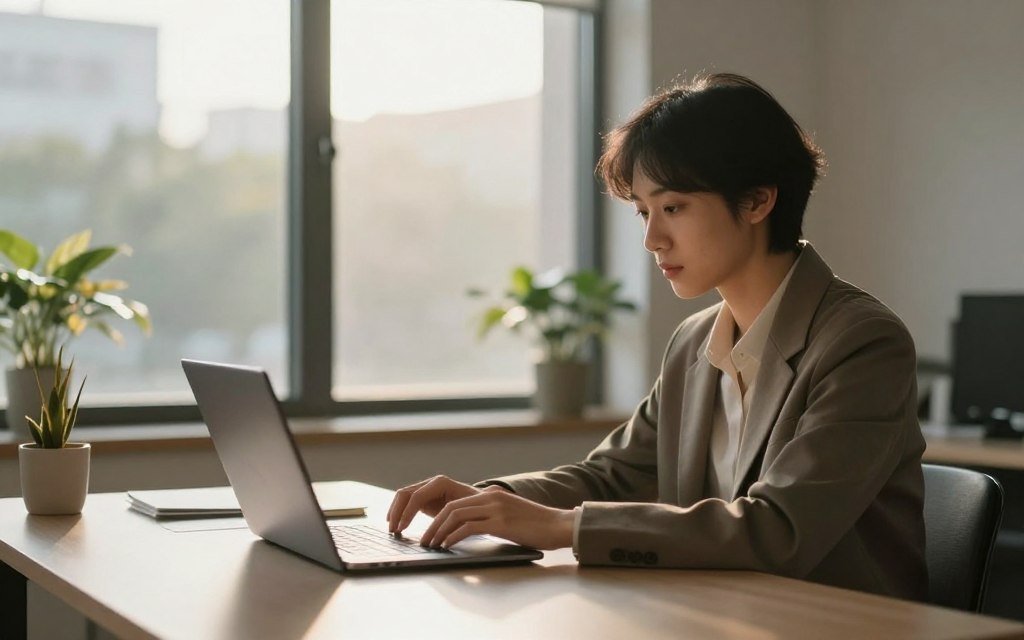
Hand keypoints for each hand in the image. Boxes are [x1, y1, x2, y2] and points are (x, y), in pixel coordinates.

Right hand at [387, 475, 481, 534]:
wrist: (481, 502)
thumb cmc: (476, 509)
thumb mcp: (467, 515)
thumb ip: (453, 524)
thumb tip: (440, 539)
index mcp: (441, 483)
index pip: (417, 496)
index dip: (407, 513)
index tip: (402, 528)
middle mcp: (431, 483)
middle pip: (406, 494)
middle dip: (397, 512)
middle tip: (393, 530)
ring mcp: (426, 488)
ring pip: (402, 496)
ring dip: (395, 512)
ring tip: (392, 529)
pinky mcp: (424, 497)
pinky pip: (405, 501)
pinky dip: (398, 511)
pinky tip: (395, 524)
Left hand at [419, 487, 575, 550]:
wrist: (560, 525)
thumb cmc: (536, 526)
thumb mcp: (509, 516)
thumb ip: (490, 517)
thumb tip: (468, 530)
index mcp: (491, 494)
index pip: (455, 502)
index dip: (438, 516)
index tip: (429, 531)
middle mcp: (491, 496)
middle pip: (451, 507)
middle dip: (433, 525)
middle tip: (424, 540)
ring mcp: (496, 508)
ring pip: (456, 515)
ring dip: (439, 531)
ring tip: (431, 545)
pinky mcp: (501, 522)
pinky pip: (469, 527)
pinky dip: (453, 537)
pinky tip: (447, 546)